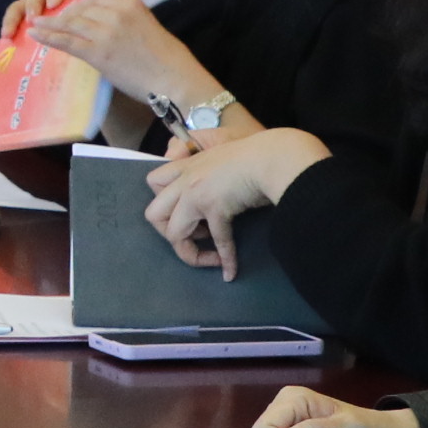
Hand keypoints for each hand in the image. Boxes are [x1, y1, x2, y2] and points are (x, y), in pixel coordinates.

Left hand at [26, 0, 205, 109]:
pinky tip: (35, 35)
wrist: (174, 80)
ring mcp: (105, 32)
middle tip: (49, 20)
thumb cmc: (167, 61)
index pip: (97, 0)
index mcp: (131, 4)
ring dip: (49, 24)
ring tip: (36, 24)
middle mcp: (116, 14)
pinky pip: (67, 41)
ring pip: (71, 24)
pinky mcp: (98, 53)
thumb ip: (128, 23)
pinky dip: (48, 37)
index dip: (80, 7)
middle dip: (64, 15)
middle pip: (81, 10)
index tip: (70, 11)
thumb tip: (109, 29)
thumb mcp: (149, 29)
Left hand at [145, 126, 329, 269]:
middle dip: (168, 233)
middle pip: (153, 214)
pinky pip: (217, 241)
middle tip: (192, 237)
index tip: (186, 213)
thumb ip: (212, 176)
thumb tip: (218, 201)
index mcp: (187, 166)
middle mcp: (186, 180)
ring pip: (173, 233)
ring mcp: (196, 194)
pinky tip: (230, 271)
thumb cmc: (257, 156)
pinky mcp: (215, 207)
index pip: (153, 182)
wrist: (275, 156)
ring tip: (211, 258)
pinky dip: (225, 260)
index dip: (164, 203)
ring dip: (190, 252)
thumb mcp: (225, 160)